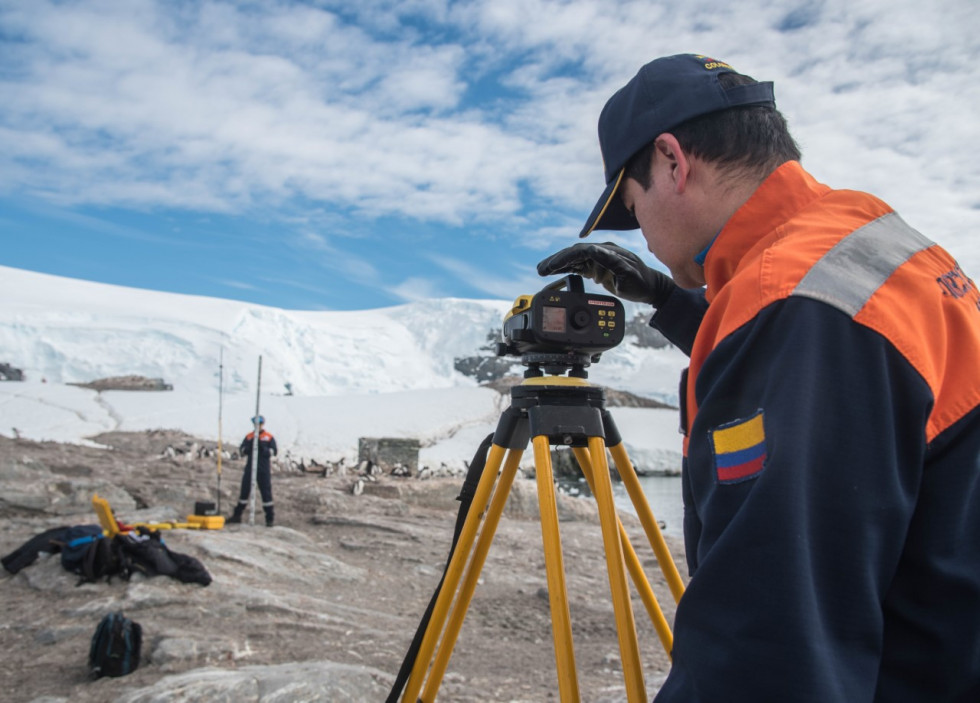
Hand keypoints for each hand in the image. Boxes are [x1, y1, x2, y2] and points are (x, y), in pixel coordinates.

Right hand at [536, 242, 675, 306]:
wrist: (650, 287)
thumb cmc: (641, 283)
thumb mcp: (628, 275)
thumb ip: (612, 262)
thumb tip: (595, 252)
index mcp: (608, 251)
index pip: (582, 250)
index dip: (565, 257)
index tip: (553, 265)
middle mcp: (602, 251)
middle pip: (574, 253)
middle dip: (556, 261)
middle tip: (540, 269)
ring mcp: (599, 258)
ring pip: (574, 259)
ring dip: (558, 264)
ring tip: (542, 270)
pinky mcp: (597, 266)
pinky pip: (578, 265)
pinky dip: (566, 268)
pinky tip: (555, 272)